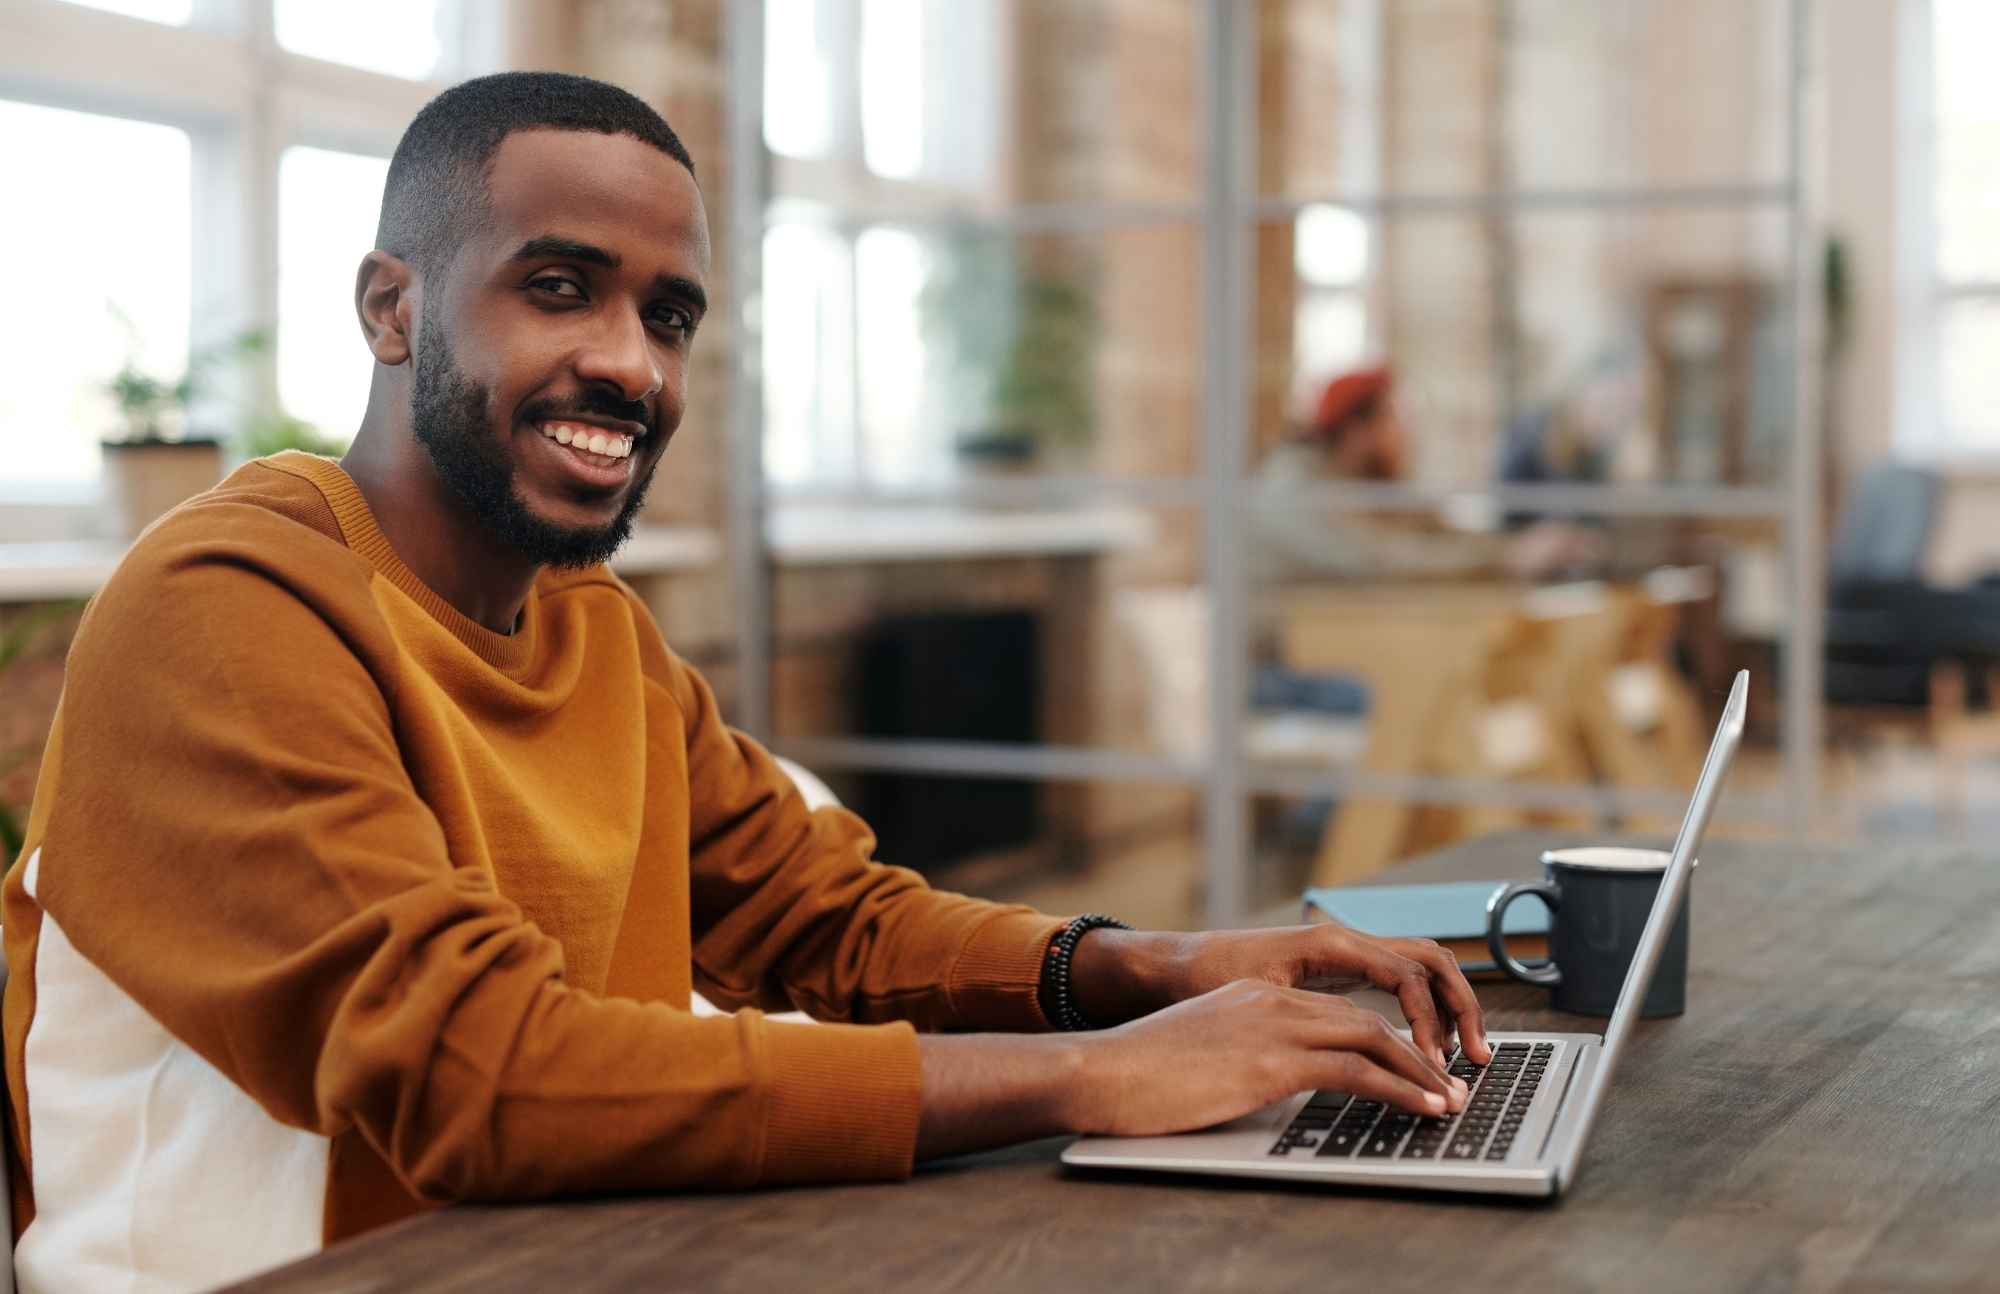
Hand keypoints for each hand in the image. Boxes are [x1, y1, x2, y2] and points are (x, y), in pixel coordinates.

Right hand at [1066, 979, 1467, 1136]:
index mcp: (1255, 996)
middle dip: (1414, 1052)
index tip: (1411, 1066)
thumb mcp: (1204, 1052)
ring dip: (1419, 1071)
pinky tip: (1425, 1106)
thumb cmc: (1139, 1072)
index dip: (1382, 1039)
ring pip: (1372, 1038)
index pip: (1338, 1011)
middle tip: (1447, 1082)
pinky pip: (1356, 1070)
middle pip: (1365, 1019)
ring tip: (1449, 1099)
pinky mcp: (1272, 1060)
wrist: (1101, 1070)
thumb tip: (1270, 1086)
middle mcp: (1271, 1001)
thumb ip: (1244, 1056)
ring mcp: (1274, 1026)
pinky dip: (1401, 1088)